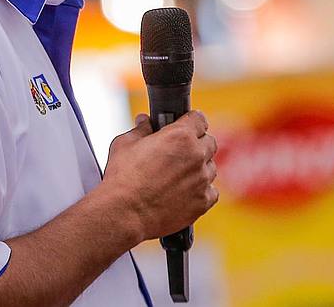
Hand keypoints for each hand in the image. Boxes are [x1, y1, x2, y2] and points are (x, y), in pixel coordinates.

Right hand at [100, 110, 218, 241]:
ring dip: (198, 168)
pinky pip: (210, 191)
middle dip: (196, 144)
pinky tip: (183, 192)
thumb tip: (145, 122)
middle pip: (209, 142)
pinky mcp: (202, 202)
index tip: (185, 126)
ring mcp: (202, 180)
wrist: (124, 214)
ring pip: (210, 167)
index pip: (199, 119)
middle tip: (178, 151)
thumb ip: (141, 129)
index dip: (190, 121)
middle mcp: (196, 156)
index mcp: (180, 136)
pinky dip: (200, 190)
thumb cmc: (122, 179)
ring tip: (177, 175)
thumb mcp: (125, 144)